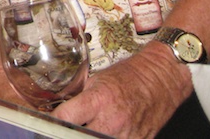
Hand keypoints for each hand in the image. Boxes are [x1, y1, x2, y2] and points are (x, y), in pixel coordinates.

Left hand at [52, 43, 191, 137]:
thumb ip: (80, 98)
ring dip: (89, 135)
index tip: (48, 122)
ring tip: (89, 127)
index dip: (53, 121)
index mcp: (98, 99)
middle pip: (79, 137)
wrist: (161, 78)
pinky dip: (106, 136)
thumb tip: (61, 111)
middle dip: (69, 133)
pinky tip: (104, 131)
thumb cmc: (130, 75)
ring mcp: (126, 135)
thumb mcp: (98, 79)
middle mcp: (112, 120)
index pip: (65, 117)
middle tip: (66, 129)